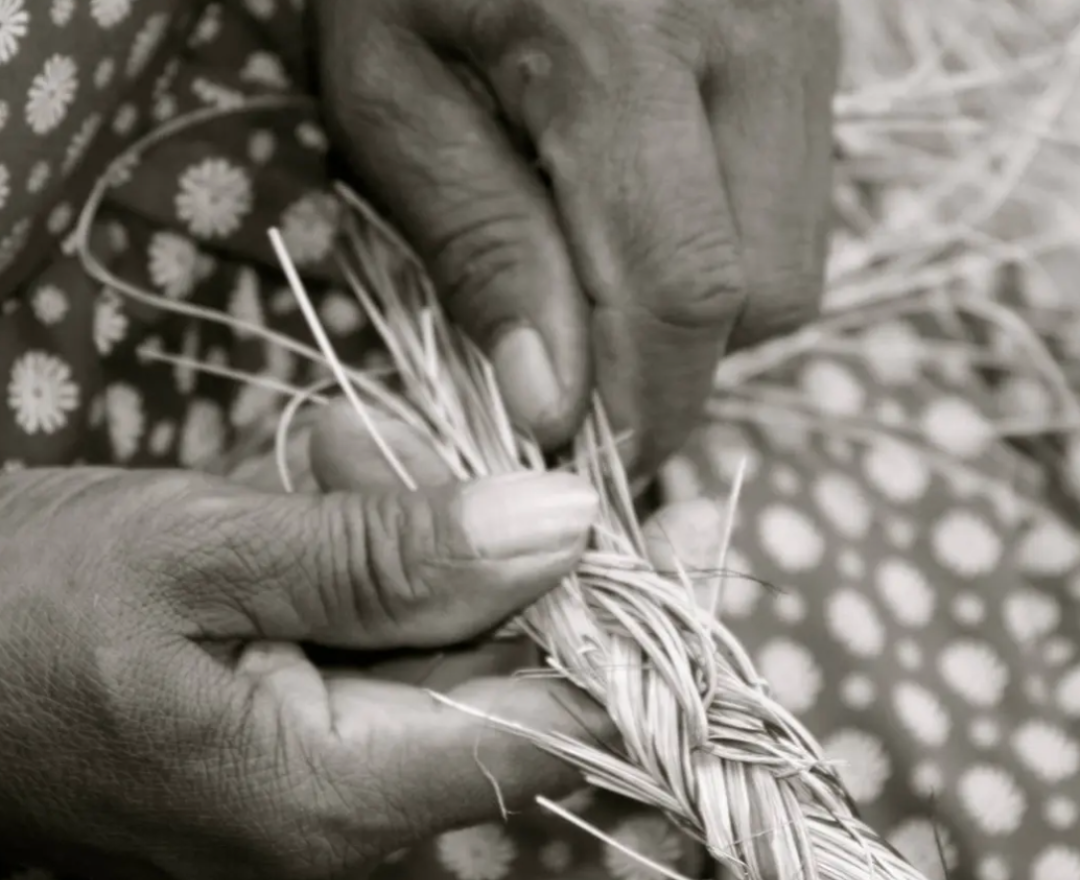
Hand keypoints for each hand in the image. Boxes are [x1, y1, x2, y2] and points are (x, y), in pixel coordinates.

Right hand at [0, 446, 602, 879]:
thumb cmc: (13, 606)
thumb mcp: (207, 550)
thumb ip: (393, 555)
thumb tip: (564, 530)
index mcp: (327, 802)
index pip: (553, 731)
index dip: (625, 629)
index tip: (673, 532)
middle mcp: (337, 847)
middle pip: (495, 693)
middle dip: (482, 556)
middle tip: (424, 449)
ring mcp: (310, 831)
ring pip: (436, 677)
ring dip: (410, 559)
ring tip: (334, 462)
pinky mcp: (286, 795)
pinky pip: (378, 686)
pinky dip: (369, 595)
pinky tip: (318, 511)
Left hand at [314, 0, 837, 472]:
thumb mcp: (390, 95)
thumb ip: (480, 248)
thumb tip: (551, 404)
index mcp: (623, 42)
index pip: (683, 291)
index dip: (641, 407)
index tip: (577, 458)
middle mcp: (751, 32)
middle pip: (766, 294)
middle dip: (675, 366)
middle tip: (578, 363)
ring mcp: (801, 30)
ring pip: (793, 261)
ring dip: (702, 316)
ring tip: (600, 276)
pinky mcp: (812, 39)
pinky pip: (793, 207)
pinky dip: (722, 252)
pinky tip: (644, 216)